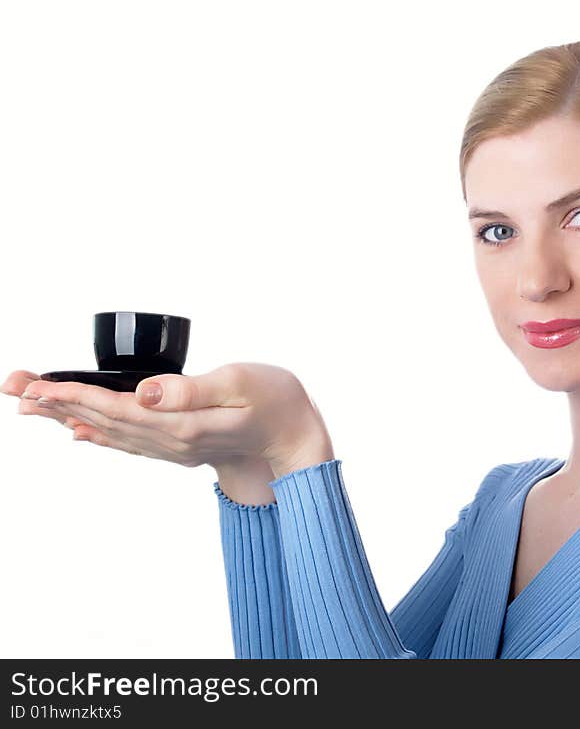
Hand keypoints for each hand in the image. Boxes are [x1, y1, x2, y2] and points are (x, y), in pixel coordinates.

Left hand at [2, 363, 334, 477]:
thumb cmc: (277, 403)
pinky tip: (81, 432)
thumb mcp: (241, 385)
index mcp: (184, 424)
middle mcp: (172, 442)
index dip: (74, 396)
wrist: (297, 439)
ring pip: (111, 432)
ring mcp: (175, 448)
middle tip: (14, 387)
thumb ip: (191, 390)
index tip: (35, 386)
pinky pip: (129, 443)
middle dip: (57, 404)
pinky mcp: (179, 447)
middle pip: (104, 421)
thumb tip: (144, 392)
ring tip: (33, 407)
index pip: (117, 408)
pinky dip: (100, 435)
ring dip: (70, 417)